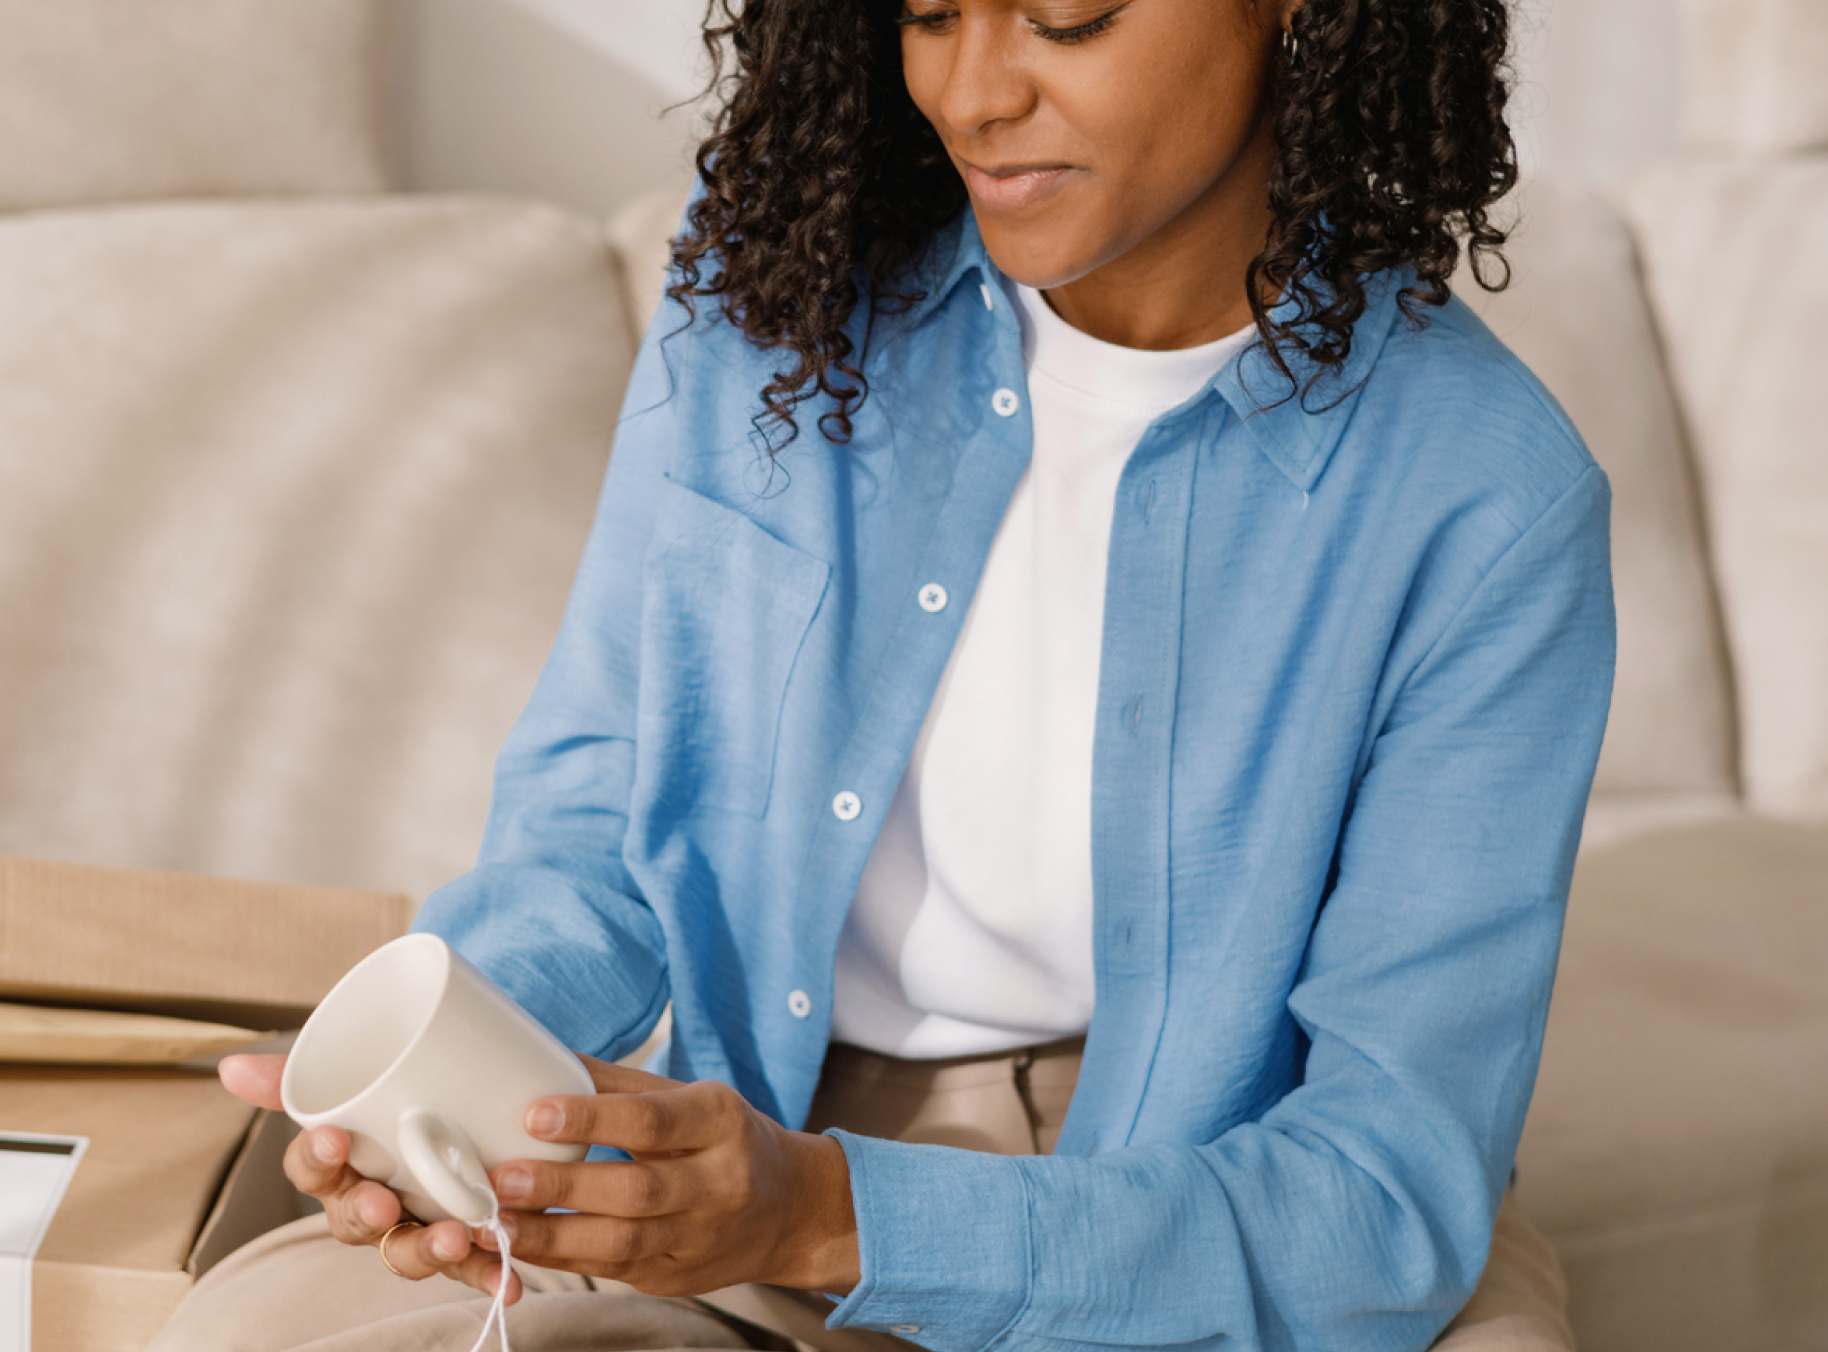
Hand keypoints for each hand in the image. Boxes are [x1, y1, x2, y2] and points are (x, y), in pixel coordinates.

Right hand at [218, 1053, 521, 1304]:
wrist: (458, 1107)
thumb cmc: (392, 1100)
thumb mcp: (359, 1075)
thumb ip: (302, 1073)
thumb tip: (229, 1065)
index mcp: (339, 1164)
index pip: (310, 1166)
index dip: (316, 1156)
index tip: (333, 1137)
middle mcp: (369, 1202)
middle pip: (356, 1220)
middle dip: (369, 1215)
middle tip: (387, 1204)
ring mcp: (414, 1224)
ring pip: (411, 1249)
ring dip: (432, 1250)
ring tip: (461, 1238)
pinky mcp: (459, 1239)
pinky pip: (469, 1266)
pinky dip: (487, 1273)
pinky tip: (509, 1283)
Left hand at [481, 1057, 859, 1296]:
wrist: (792, 1210)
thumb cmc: (727, 1139)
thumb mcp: (693, 1098)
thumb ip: (621, 1084)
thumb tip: (545, 1056)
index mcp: (720, 1122)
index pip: (651, 1121)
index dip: (591, 1118)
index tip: (534, 1112)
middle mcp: (718, 1182)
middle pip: (636, 1190)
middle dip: (564, 1186)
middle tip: (502, 1176)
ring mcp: (699, 1237)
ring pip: (622, 1243)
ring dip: (553, 1234)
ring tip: (496, 1222)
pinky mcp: (676, 1277)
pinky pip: (612, 1271)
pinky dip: (561, 1259)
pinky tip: (518, 1246)